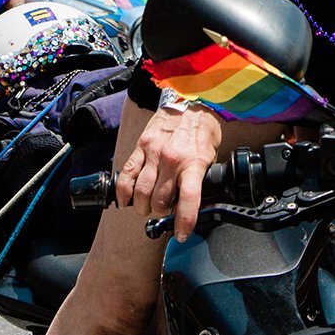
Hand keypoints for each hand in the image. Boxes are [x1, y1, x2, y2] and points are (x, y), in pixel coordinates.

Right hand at [116, 104, 223, 242]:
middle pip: (158, 202)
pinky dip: (124, 193)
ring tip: (147, 206)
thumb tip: (197, 203)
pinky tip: (126, 200)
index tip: (181, 234)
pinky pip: (126, 175)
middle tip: (164, 211)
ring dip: (143, 206)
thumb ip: (200, 179)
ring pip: (140, 193)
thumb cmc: (202, 130)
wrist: (190, 100)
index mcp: (192, 163)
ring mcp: (153, 153)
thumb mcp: (210, 156)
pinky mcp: (140, 147)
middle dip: (161, 212)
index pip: (188, 200)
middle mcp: (171, 160)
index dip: (184, 222)